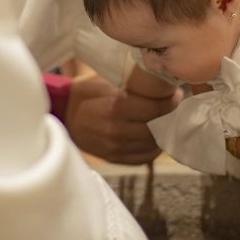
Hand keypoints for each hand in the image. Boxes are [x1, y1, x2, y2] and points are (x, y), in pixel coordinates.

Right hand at [64, 73, 179, 164]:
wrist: (64, 116)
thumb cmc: (86, 93)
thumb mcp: (106, 81)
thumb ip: (131, 85)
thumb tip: (161, 80)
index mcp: (114, 109)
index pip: (154, 109)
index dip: (169, 101)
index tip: (175, 93)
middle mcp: (116, 132)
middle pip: (157, 126)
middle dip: (170, 115)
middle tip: (176, 104)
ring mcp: (116, 149)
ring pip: (154, 143)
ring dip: (165, 131)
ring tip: (169, 117)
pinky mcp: (117, 159)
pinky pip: (146, 156)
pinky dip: (155, 145)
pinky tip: (157, 133)